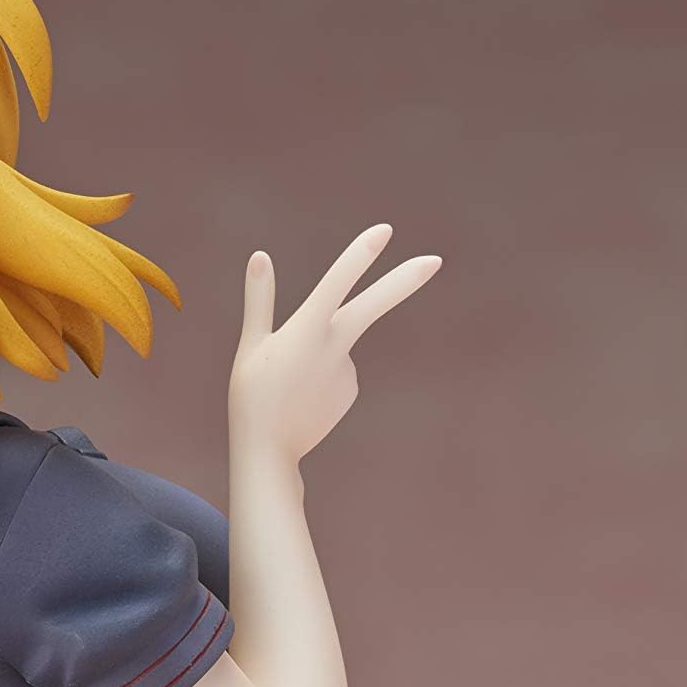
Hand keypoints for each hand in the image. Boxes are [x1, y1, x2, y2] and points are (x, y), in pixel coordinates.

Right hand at [228, 225, 440, 464]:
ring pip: (335, 344)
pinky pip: (337, 369)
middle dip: (405, 281)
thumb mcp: (250, 346)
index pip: (335, 286)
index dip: (359, 257)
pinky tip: (304, 399)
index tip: (384, 232)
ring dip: (314, 358)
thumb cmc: (251, 397)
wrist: (268, 454)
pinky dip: (320, 378)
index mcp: (303, 334)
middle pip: (372, 307)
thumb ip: (260, 300)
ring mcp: (346, 372)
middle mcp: (331, 350)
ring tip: (289, 389)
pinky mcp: (350, 389)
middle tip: (436, 261)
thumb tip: (260, 256)